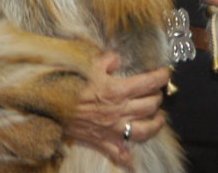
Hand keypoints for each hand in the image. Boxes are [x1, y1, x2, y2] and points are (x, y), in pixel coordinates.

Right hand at [63, 51, 168, 169]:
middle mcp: (121, 110)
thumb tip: (117, 57)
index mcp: (118, 90)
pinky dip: (127, 158)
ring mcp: (114, 128)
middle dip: (158, 97)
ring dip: (156, 124)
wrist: (52, 104)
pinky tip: (133, 160)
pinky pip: (119, 152)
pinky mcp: (104, 140)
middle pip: (151, 105)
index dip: (161, 77)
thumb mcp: (90, 65)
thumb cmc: (70, 84)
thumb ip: (108, 59)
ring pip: (145, 130)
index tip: (166, 73)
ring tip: (159, 118)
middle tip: (157, 92)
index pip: (149, 82)